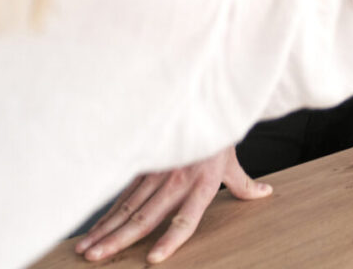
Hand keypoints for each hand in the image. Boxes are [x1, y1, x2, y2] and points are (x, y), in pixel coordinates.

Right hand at [73, 146, 269, 263]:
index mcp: (201, 184)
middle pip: (144, 215)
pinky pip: (122, 194)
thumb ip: (244, 185)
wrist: (202, 100)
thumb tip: (265, 194)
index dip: (170, 239)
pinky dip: (105, 214)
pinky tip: (92, 229)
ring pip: (126, 206)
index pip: (185, 218)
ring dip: (105, 229)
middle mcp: (175, 181)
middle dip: (118, 239)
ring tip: (86, 249)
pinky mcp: (143, 166)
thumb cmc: (217, 136)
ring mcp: (155, 173)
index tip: (153, 259)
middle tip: (96, 259)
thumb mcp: (233, 162)